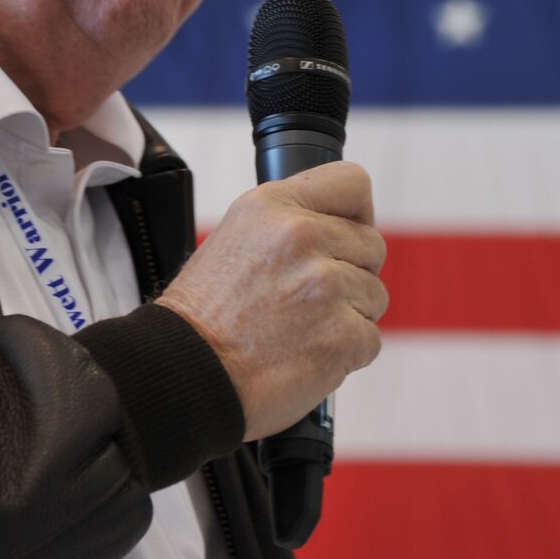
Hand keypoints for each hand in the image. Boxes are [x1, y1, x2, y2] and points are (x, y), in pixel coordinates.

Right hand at [156, 160, 386, 439]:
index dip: (356, 214)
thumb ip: (289, 222)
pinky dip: (346, 354)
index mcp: (275, 206)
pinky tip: (306, 354)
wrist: (185, 374)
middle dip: (351, 273)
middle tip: (307, 299)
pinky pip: (370, 339)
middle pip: (372, 245)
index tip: (344, 237)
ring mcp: (326, 286)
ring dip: (348, 316)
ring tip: (300, 330)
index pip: (353, 183)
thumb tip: (342, 224)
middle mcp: (302, 237)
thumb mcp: (235, 237)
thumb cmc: (204, 316)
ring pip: (374, 295)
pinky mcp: (342, 335)